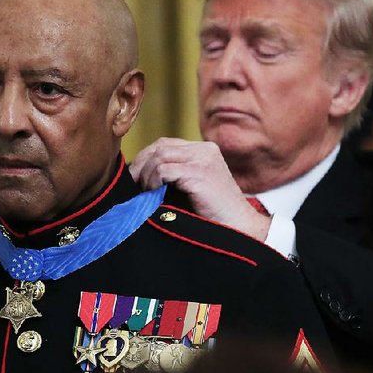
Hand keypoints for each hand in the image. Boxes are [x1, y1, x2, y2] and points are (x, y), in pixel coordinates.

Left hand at [130, 137, 270, 240]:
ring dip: (147, 175)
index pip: (166, 144)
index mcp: (204, 150)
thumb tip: (139, 173)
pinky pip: (164, 170)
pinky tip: (155, 194)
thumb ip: (175, 174)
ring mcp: (203, 160)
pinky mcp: (199, 173)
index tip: (135, 178)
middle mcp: (204, 150)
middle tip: (134, 185)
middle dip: (141, 165)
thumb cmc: (213, 214)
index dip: (146, 159)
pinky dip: (154, 182)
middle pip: (160, 147)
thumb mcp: (193, 186)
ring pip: (159, 156)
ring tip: (146, 192)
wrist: (238, 228)